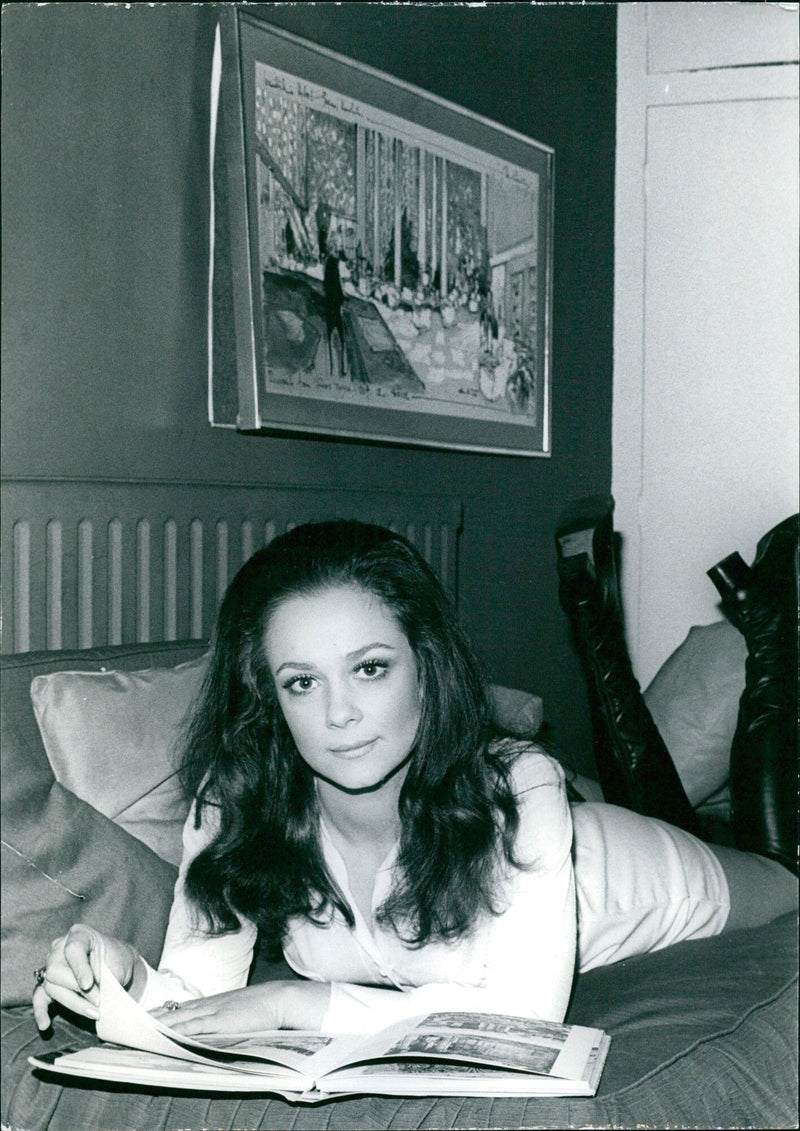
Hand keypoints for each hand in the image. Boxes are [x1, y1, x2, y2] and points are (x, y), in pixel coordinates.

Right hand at [32, 924, 138, 1031]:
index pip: (72, 949)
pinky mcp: (49, 984)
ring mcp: (51, 965)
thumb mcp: (117, 964)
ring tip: (94, 1012)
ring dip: (72, 1002)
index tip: (89, 984)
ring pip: (50, 986)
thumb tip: (92, 996)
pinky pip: (39, 997)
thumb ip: (103, 976)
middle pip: (55, 970)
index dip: (79, 968)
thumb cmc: (118, 962)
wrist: (117, 968)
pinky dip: (41, 1011)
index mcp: (80, 934)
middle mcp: (60, 947)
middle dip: (77, 990)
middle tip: (98, 1001)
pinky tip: (45, 1025)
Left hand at [150, 980, 330, 1034]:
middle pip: (172, 1012)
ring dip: (158, 1026)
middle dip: (150, 1020)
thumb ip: (219, 1018)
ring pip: (178, 1019)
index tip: (140, 1019)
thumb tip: (201, 1031)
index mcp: (211, 1003)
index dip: (158, 1014)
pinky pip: (193, 1027)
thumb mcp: (235, 1010)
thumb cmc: (260, 1007)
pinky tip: (165, 1035)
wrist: (278, 999)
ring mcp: (213, 1013)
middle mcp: (207, 1006)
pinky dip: (177, 1031)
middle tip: (129, 1026)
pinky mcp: (220, 1022)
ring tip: (138, 1031)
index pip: (177, 1008)